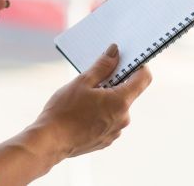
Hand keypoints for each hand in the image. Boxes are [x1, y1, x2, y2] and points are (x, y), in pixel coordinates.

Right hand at [35, 44, 151, 156]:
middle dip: (114, 84)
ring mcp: (115, 131)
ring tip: (83, 100)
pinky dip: (100, 113)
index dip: (138, 66)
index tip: (127, 60)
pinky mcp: (106, 140)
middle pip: (127, 93)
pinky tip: (82, 113)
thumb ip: (103, 66)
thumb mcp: (82, 82)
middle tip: (93, 80)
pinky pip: (109, 121)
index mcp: (120, 101)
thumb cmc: (64, 111)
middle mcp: (123, 118)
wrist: (51, 141)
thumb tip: (115, 53)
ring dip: (105, 100)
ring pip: (116, 108)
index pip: (143, 79)